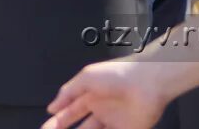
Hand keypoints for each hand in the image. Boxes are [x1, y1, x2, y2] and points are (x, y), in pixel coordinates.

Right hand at [42, 58, 166, 128]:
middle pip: (81, 128)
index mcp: (88, 97)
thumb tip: (51, 108)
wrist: (146, 82)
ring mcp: (114, 123)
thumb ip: (68, 93)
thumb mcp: (85, 78)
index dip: (57, 122)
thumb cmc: (115, 75)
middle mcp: (100, 111)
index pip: (69, 113)